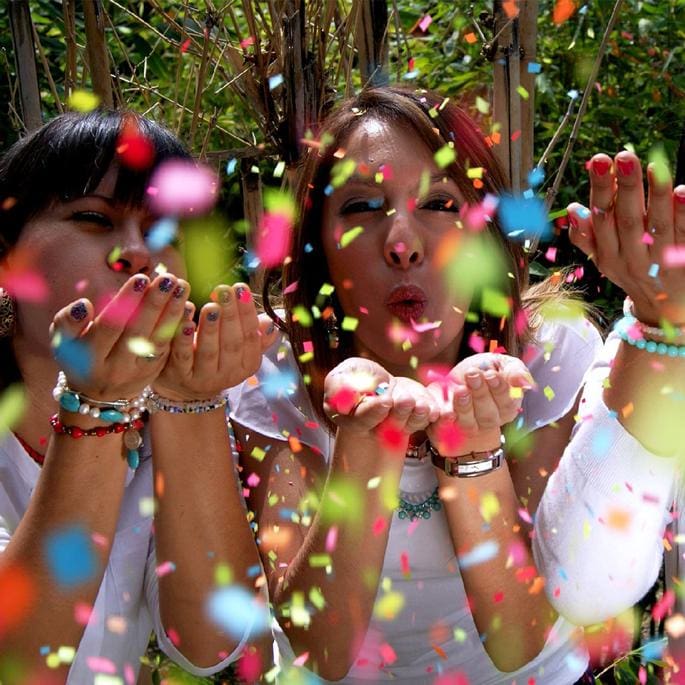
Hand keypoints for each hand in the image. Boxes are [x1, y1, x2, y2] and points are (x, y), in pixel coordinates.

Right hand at [51, 273, 188, 400]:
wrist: (98, 396)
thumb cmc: (79, 356)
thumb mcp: (62, 342)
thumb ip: (67, 322)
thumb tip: (85, 305)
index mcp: (90, 358)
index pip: (111, 326)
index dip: (126, 302)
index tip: (141, 278)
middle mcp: (116, 367)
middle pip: (138, 332)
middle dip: (154, 303)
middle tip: (167, 279)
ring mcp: (138, 372)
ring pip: (158, 340)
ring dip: (172, 312)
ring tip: (181, 287)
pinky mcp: (155, 373)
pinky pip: (169, 348)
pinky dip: (178, 327)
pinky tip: (186, 306)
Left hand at [153, 283, 277, 400]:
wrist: (186, 386)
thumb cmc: (217, 357)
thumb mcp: (238, 349)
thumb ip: (254, 334)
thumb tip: (269, 322)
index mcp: (247, 365)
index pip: (251, 337)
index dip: (247, 313)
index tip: (241, 289)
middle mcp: (229, 375)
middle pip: (232, 344)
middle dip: (230, 316)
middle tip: (226, 291)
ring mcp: (204, 378)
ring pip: (209, 352)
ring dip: (210, 328)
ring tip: (211, 306)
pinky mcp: (180, 376)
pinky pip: (183, 357)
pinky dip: (185, 339)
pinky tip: (185, 322)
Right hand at [323, 358, 438, 437]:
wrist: (377, 381)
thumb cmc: (356, 377)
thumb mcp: (342, 375)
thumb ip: (339, 386)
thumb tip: (344, 403)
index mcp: (353, 419)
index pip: (363, 419)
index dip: (374, 411)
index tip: (385, 400)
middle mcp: (377, 427)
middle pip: (390, 425)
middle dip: (400, 412)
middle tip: (405, 400)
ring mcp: (400, 424)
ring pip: (411, 423)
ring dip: (418, 413)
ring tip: (421, 404)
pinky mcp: (417, 417)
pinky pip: (428, 419)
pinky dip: (433, 412)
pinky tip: (435, 407)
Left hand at [425, 353, 532, 454]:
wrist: (455, 380)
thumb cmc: (483, 371)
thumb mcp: (501, 364)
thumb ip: (515, 371)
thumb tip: (525, 383)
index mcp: (507, 406)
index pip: (507, 403)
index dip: (499, 389)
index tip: (491, 374)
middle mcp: (490, 420)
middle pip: (488, 414)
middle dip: (480, 393)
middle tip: (472, 374)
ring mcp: (469, 426)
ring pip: (469, 422)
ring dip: (464, 406)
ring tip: (460, 389)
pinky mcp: (448, 427)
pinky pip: (447, 428)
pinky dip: (446, 421)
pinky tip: (446, 413)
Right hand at [567, 150, 684, 324]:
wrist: (665, 308)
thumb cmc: (632, 271)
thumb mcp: (604, 258)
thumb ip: (586, 235)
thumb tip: (573, 209)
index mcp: (608, 255)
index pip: (601, 218)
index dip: (601, 189)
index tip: (599, 160)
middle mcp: (631, 259)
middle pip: (627, 220)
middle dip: (625, 187)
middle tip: (623, 155)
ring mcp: (659, 261)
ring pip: (657, 225)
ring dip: (655, 195)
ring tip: (653, 165)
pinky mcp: (683, 260)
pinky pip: (684, 235)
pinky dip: (683, 213)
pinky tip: (682, 192)